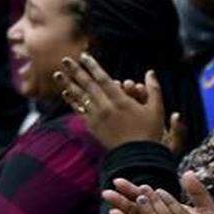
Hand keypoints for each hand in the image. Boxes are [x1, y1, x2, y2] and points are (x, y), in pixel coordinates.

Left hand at [54, 55, 170, 150]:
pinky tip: (65, 93)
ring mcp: (97, 117)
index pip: (103, 79)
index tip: (84, 56)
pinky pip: (79, 110)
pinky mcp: (92, 126)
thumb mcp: (156, 110)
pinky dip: (72, 101)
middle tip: (65, 59)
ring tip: (57, 74)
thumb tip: (150, 72)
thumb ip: (153, 89)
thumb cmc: (150, 133)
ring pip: (80, 97)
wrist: (138, 157)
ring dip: (68, 84)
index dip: (92, 66)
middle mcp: (106, 107)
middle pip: (87, 85)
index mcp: (121, 101)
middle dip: (76, 71)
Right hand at [105, 174, 213, 213]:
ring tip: (113, 213)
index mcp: (161, 210)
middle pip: (133, 211)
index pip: (142, 197)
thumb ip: (198, 193)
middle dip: (119, 202)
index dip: (130, 189)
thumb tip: (188, 173)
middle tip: (107, 194)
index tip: (118, 182)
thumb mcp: (207, 211)